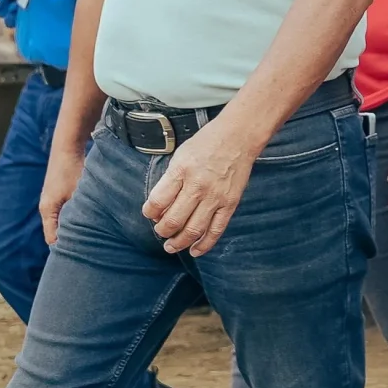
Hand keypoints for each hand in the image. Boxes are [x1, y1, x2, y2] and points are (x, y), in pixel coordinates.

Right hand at [39, 138, 85, 245]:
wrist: (67, 146)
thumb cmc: (73, 169)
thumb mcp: (79, 194)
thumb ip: (81, 214)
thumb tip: (92, 233)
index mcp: (48, 211)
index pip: (53, 240)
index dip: (66, 250)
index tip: (82, 258)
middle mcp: (46, 208)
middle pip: (56, 234)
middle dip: (70, 242)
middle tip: (88, 253)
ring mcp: (51, 202)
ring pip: (61, 224)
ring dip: (72, 230)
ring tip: (89, 240)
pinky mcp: (58, 196)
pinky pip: (64, 214)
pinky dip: (73, 219)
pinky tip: (88, 222)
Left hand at [142, 125, 256, 256]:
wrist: (238, 137)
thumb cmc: (206, 143)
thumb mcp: (180, 155)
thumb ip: (170, 180)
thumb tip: (161, 207)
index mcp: (181, 171)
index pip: (157, 201)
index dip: (149, 212)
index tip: (149, 214)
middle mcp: (197, 186)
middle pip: (173, 220)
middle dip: (162, 231)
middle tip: (160, 232)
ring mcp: (215, 197)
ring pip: (193, 230)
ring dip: (178, 243)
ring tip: (171, 246)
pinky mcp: (229, 204)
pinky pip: (215, 230)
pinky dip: (204, 244)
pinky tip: (194, 250)